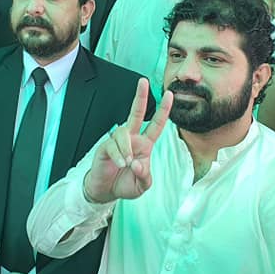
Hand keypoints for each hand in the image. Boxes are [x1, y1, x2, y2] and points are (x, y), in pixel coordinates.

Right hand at [83, 78, 172, 202]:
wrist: (106, 191)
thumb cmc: (125, 184)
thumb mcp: (142, 185)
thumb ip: (145, 175)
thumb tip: (137, 163)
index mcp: (145, 144)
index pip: (156, 124)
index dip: (164, 110)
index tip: (169, 95)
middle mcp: (132, 139)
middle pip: (137, 113)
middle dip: (140, 97)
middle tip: (143, 81)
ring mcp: (118, 142)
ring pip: (123, 132)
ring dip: (127, 148)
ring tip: (127, 163)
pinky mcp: (105, 147)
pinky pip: (112, 145)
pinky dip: (118, 155)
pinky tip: (120, 164)